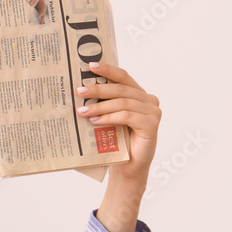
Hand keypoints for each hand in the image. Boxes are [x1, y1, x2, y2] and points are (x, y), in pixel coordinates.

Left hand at [76, 62, 160, 231]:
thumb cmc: (115, 139)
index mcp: (139, 94)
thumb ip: (102, 102)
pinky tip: (95, 121)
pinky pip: (127, 116)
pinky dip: (109, 117)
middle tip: (78, 91)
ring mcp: (153, 112)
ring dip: (99, 106)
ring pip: (122, 102)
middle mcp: (149, 100)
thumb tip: (79, 88)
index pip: (123, 76)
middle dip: (97, 89)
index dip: (107, 69)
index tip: (89, 65)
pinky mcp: (152, 125)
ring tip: (81, 111)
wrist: (126, 166)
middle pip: (120, 89)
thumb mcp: (107, 116)